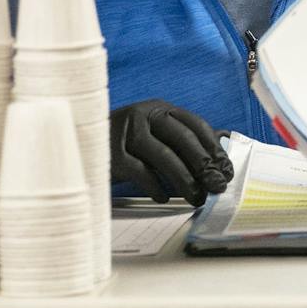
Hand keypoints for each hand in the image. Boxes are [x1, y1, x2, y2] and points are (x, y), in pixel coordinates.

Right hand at [110, 100, 234, 205]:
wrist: (80, 145)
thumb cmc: (127, 144)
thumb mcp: (157, 135)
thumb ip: (187, 137)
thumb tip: (226, 140)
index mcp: (158, 109)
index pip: (194, 123)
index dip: (214, 147)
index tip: (226, 169)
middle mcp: (143, 115)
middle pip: (181, 137)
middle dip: (203, 164)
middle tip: (217, 186)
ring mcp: (125, 133)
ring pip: (163, 155)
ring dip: (184, 180)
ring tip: (196, 198)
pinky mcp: (111, 154)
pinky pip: (140, 171)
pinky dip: (155, 186)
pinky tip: (164, 198)